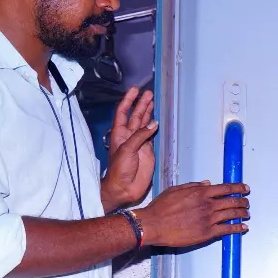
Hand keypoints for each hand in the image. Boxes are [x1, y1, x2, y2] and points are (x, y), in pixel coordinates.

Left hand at [101, 88, 156, 210]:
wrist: (124, 187)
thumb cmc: (119, 168)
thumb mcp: (127, 149)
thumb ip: (140, 136)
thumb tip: (153, 123)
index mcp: (119, 133)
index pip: (123, 112)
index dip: (128, 100)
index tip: (135, 90)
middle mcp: (129, 135)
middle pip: (135, 115)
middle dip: (141, 104)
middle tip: (149, 93)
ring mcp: (139, 143)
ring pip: (144, 124)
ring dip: (148, 112)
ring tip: (153, 101)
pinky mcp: (148, 151)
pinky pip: (152, 135)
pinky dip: (155, 127)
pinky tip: (158, 120)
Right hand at [134, 181, 248, 248]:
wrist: (153, 225)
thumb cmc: (160, 208)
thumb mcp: (176, 190)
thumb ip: (193, 186)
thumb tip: (207, 183)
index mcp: (200, 193)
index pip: (226, 188)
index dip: (238, 188)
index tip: (245, 188)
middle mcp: (207, 205)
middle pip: (232, 201)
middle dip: (243, 201)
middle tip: (247, 202)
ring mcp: (209, 219)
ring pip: (232, 214)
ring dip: (242, 214)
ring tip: (247, 213)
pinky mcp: (208, 233)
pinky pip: (227, 229)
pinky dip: (238, 228)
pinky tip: (243, 227)